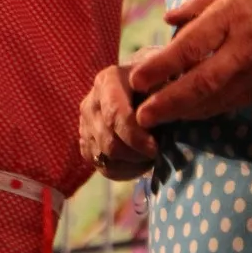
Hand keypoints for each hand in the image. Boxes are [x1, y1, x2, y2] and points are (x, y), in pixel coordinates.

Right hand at [78, 61, 158, 180]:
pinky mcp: (86, 144)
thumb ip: (162, 97)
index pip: (115, 115)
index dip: (135, 136)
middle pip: (109, 142)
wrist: (145, 91)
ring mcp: (85, 125)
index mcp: (108, 81)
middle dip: (136, 154)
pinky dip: (125, 171)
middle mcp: (91, 103)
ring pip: (105, 157)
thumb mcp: (166, 82)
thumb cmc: (160, 85)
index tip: (155, 149)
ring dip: (132, 162)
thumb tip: (156, 118)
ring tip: (151, 155)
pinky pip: (104, 168)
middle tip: (158, 154)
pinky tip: (140, 161)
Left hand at [130, 0, 251, 126]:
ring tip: (157, 120)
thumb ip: (200, 2)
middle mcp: (242, 49)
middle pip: (202, 82)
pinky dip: (208, 110)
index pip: (191, 46)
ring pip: (216, 99)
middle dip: (169, 102)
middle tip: (143, 115)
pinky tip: (188, 114)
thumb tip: (169, 19)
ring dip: (185, 112)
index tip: (138, 78)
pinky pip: (232, 102)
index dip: (163, 65)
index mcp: (231, 17)